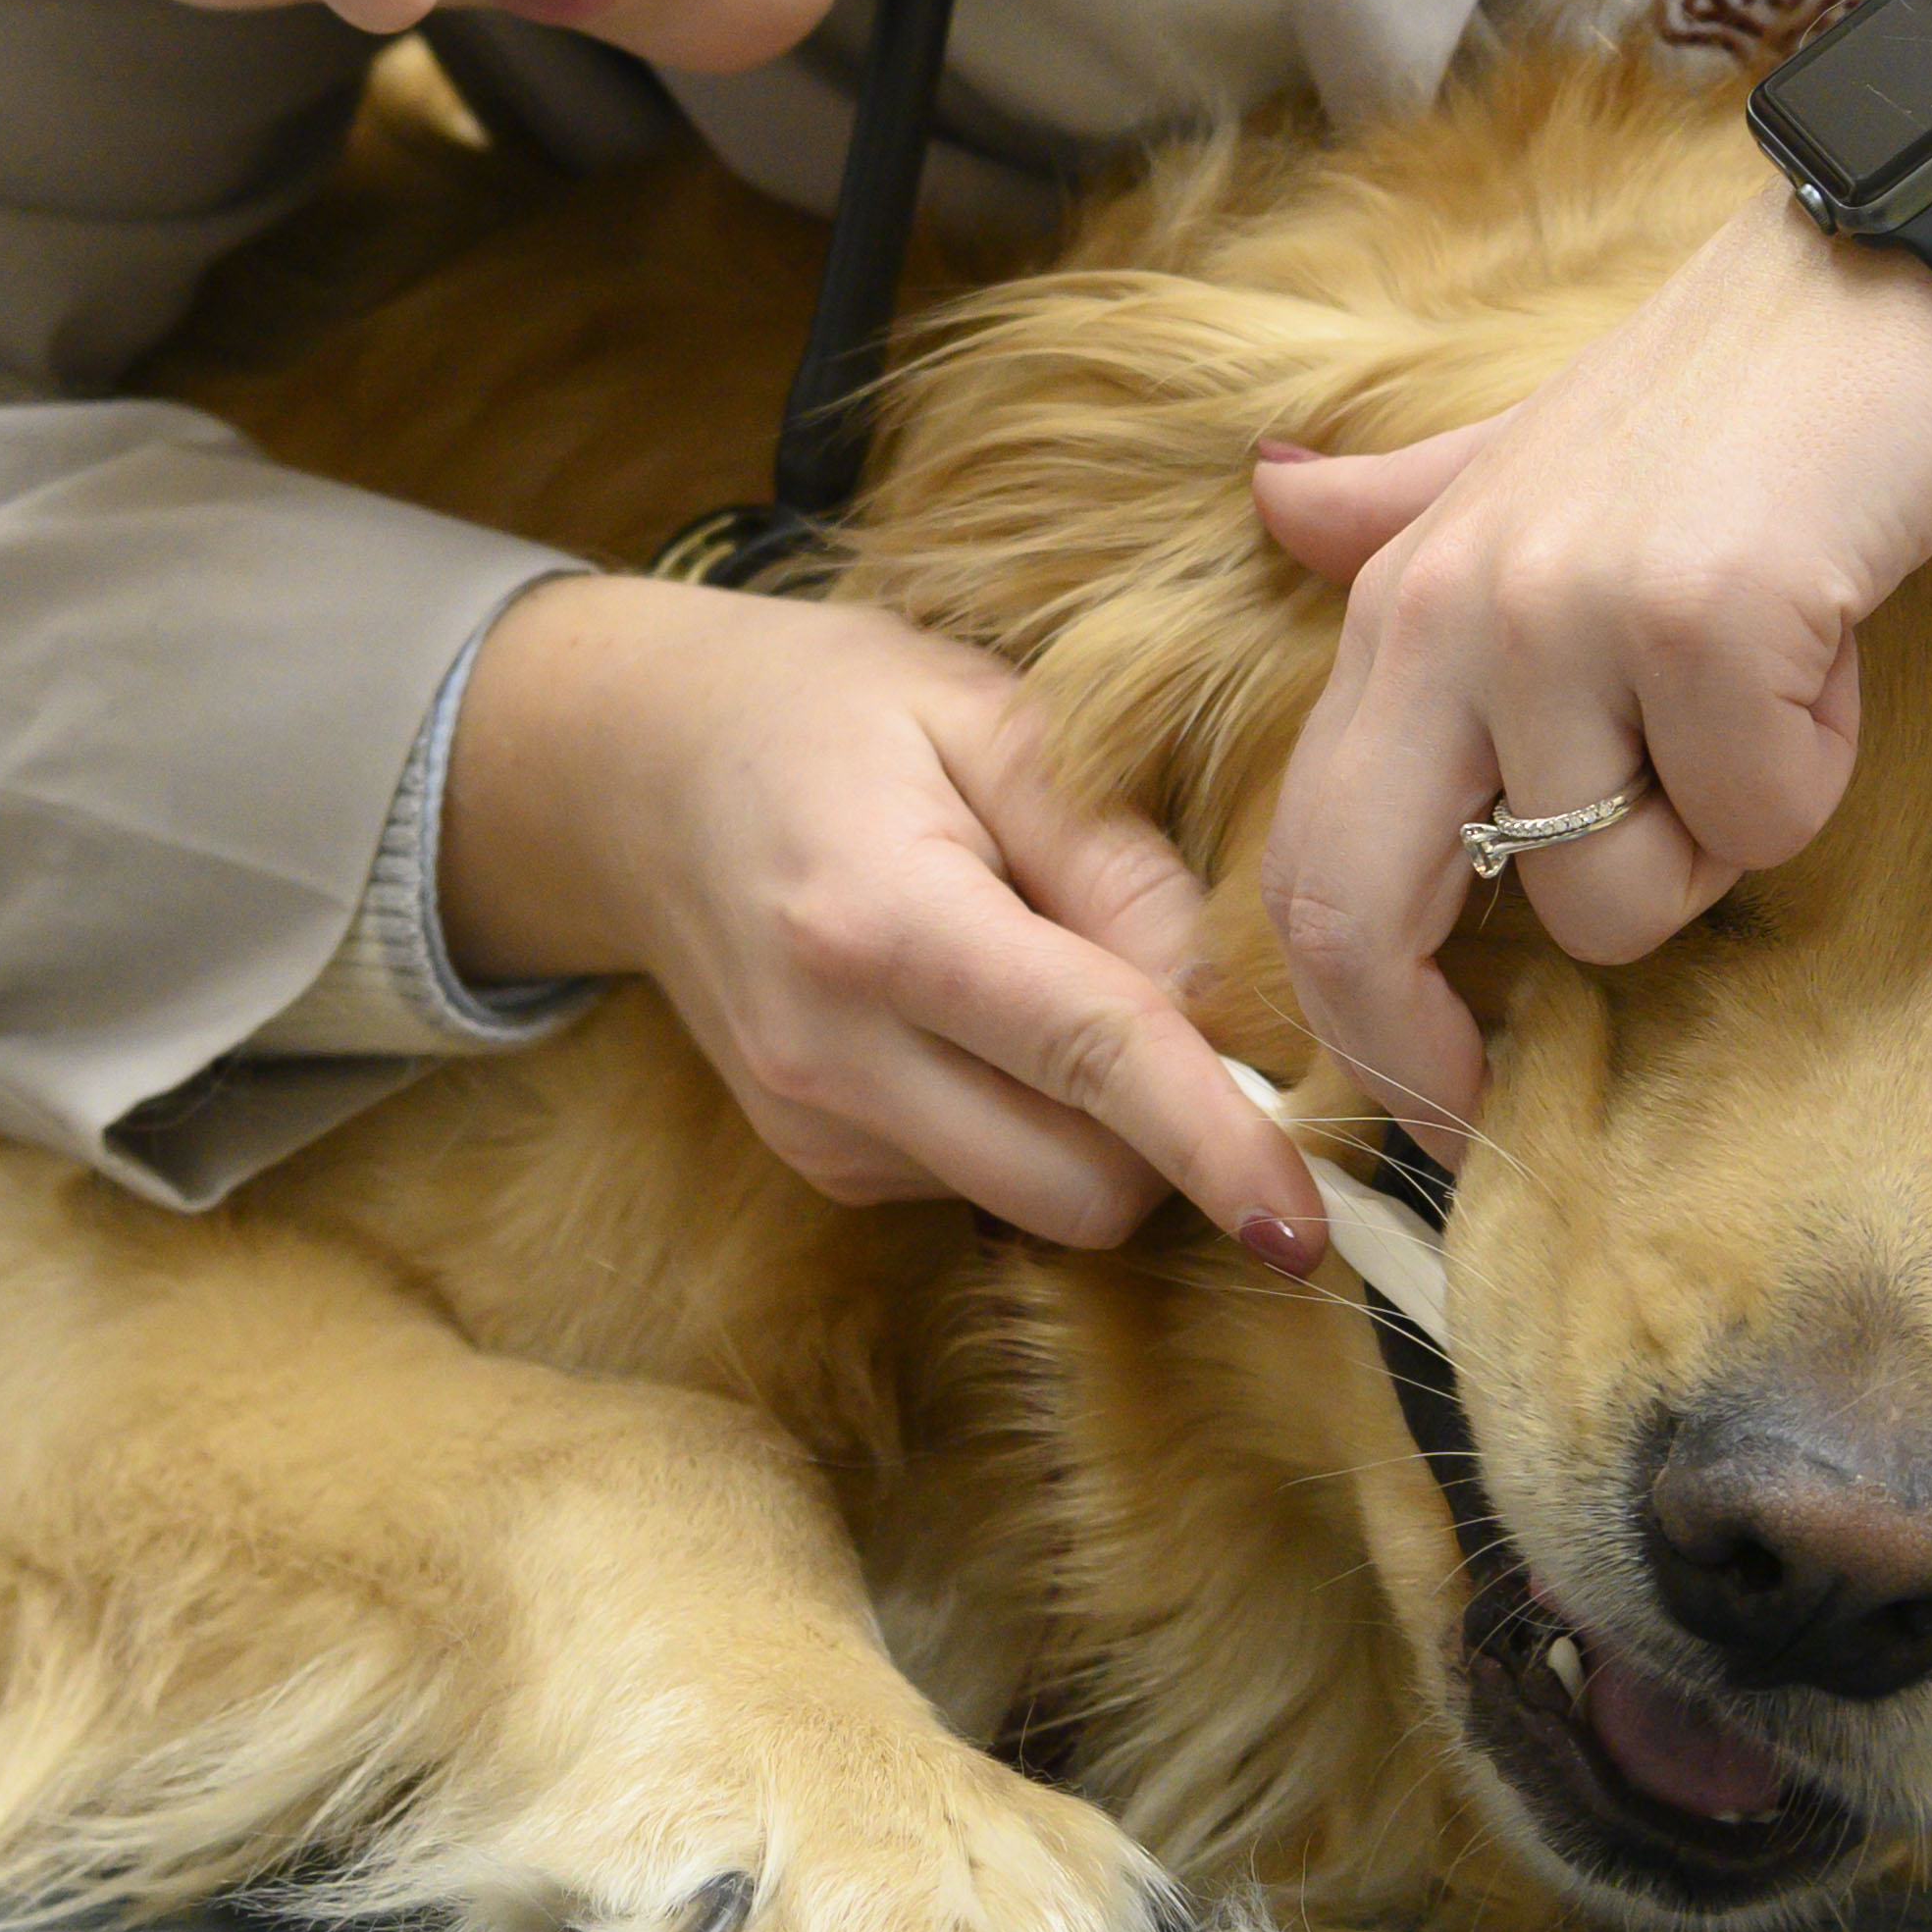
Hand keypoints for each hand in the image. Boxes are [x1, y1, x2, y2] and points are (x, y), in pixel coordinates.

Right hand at [440, 572, 1327, 1256]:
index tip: (1303, 1222)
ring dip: (1096, 1124)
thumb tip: (1223, 1000)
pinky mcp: (813, 1162)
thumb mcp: (985, 713)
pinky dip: (1026, 1121)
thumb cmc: (827, 710)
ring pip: (1038, 1199)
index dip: (1217, 1141)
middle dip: (1169, 1133)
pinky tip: (979, 1010)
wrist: (628, 767)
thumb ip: (1116, 855)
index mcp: (880, 918)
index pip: (1090, 1056)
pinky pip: (981, 1184)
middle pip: (1078, 1186)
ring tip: (1040, 965)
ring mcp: (811, 1125)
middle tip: (1174, 999)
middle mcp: (831, 1053)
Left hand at [1251, 184, 1931, 1132]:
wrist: (1894, 271)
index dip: (1349, 1022)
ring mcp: (1572, 617)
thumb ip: (1402, 508)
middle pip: (1373, 912)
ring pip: (1621, 898)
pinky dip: (1818, 766)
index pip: (1308, 861)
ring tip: (1754, 693)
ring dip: (1716, 841)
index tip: (1424, 1100)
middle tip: (1504, 1094)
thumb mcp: (1525, 454)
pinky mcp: (1711, 623)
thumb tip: (1274, 501)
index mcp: (1398, 597)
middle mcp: (1454, 613)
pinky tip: (1826, 645)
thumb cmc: (1720, 394)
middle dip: (1435, 1045)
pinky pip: (1763, 823)